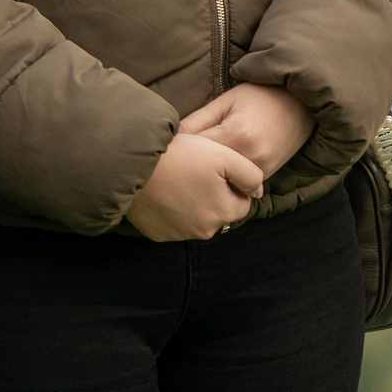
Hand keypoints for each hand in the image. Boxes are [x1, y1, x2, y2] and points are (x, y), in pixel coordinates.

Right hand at [126, 131, 263, 241]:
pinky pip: (174, 223)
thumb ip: (250, 174)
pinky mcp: (158, 235)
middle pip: (219, 212)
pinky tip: (165, 191)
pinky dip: (173, 210)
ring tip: (180, 178)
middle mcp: (204, 231)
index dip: (232, 184)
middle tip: (197, 171)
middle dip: (215, 195)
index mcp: (224, 213)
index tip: (216, 168)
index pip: (241, 203)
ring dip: (194, 203)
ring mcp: (179, 235)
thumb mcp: (224, 156)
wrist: (133, 167)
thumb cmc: (182, 156)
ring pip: (197, 218)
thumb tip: (258, 191)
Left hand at [180, 81, 316, 178]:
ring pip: (221, 183)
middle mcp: (249, 158)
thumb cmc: (263, 95)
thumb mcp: (228, 100)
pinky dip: (226, 180)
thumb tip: (170, 138)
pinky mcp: (267, 178)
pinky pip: (238, 185)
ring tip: (195, 169)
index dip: (178, 151)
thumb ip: (198, 120)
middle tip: (173, 165)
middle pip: (206, 173)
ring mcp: (261, 171)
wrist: (303, 103)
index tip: (166, 151)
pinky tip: (217, 172)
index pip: (194, 152)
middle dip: (189, 168)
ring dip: (207, 178)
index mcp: (236, 135)